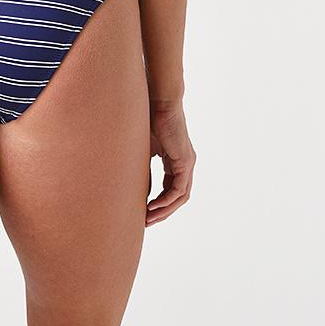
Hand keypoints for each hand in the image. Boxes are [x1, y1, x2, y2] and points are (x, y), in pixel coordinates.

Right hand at [147, 103, 195, 225]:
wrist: (158, 103)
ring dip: (165, 210)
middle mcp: (185, 163)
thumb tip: (136, 191)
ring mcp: (187, 163)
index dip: (159, 204)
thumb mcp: (143, 152)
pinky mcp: (185, 161)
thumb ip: (142, 171)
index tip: (144, 213)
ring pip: (181, 196)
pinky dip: (166, 200)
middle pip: (178, 197)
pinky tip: (152, 206)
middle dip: (162, 212)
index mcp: (176, 161)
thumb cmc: (148, 121)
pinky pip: (178, 189)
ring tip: (148, 218)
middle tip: (146, 222)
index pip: (171, 189)